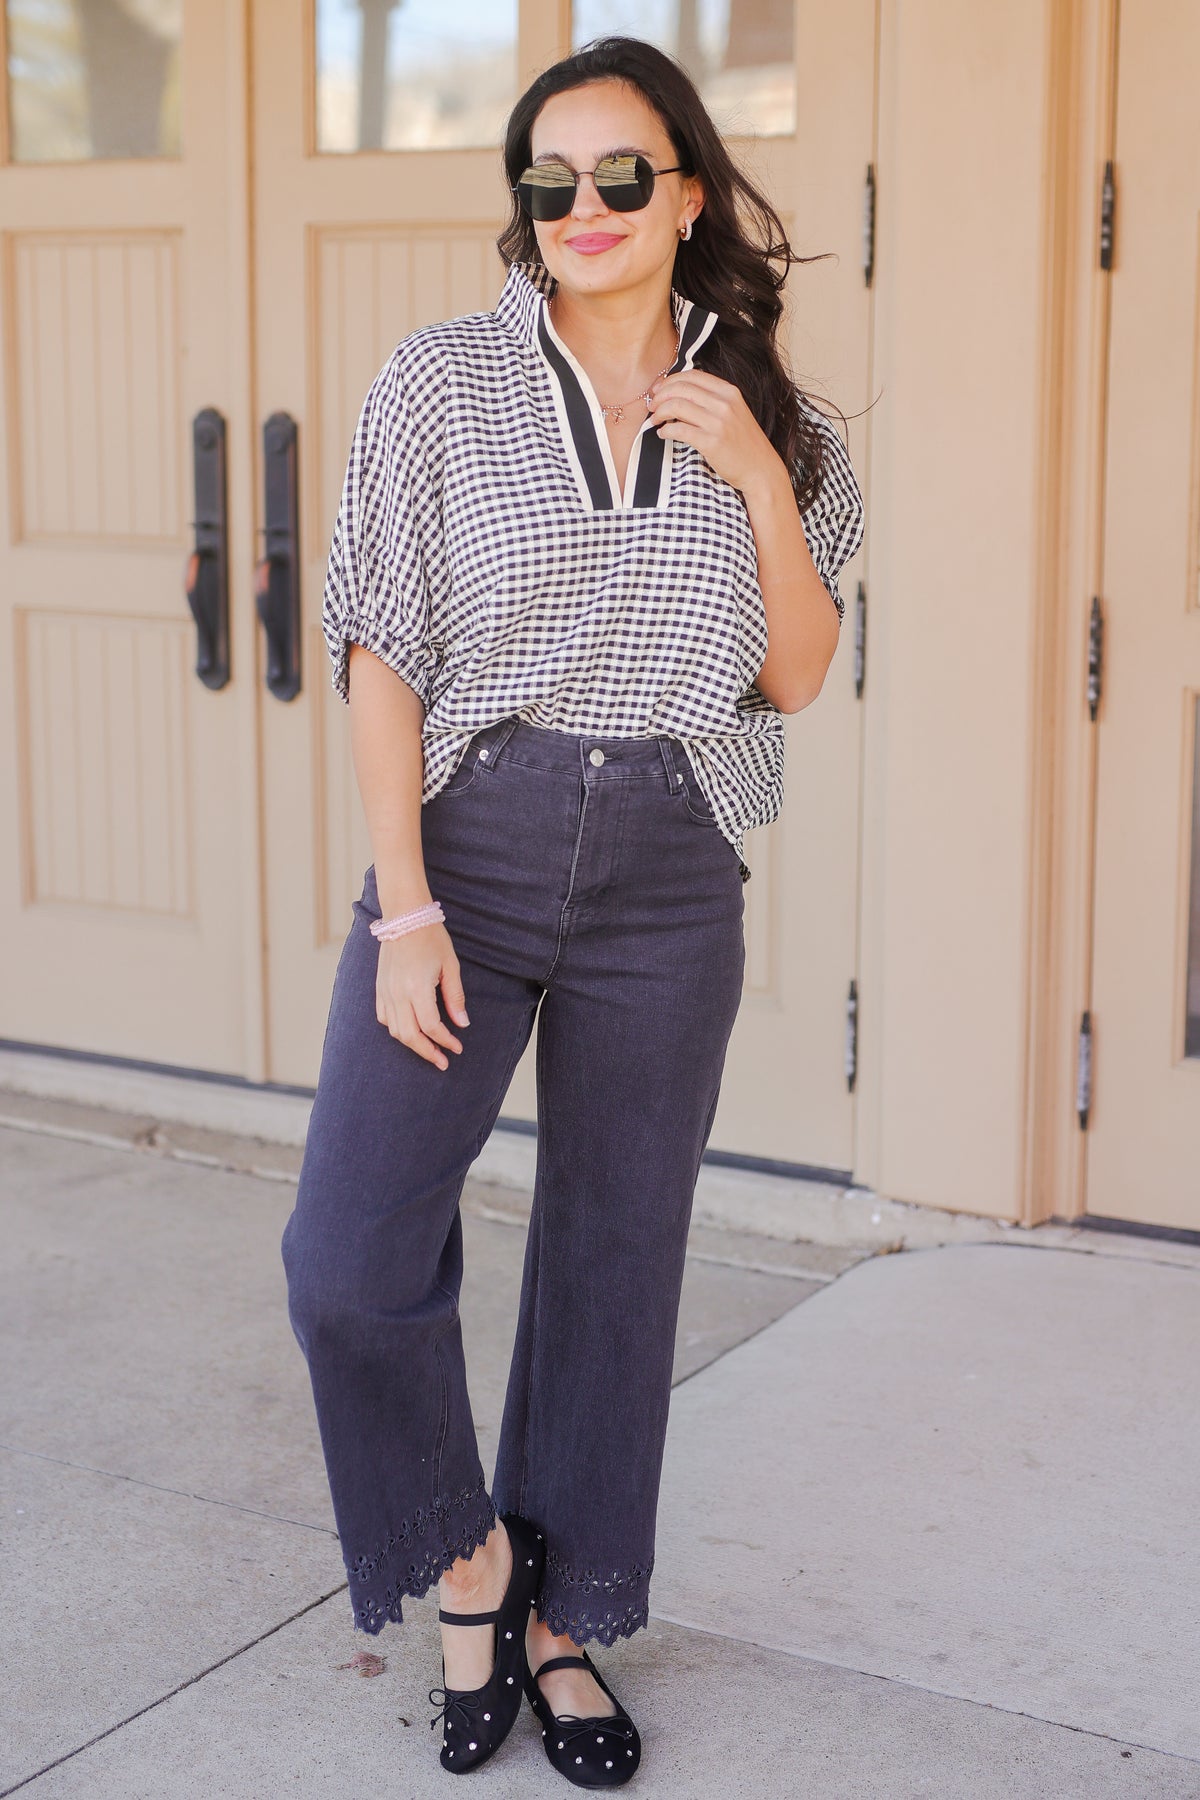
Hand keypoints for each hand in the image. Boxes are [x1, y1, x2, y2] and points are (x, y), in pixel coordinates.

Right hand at [375, 924, 469, 1071]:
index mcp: (417, 988)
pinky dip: (397, 1029)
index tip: (457, 1048)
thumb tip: (462, 1023)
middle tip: (442, 1061)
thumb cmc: (431, 938)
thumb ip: (455, 997)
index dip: (445, 1041)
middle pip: (410, 1035)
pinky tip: (410, 1030)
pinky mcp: (379, 988)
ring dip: (412, 1044)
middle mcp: (398, 993)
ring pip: (395, 1031)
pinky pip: (384, 1018)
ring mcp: (385, 991)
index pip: (431, 1026)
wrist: (404, 916)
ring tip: (428, 1049)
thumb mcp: (450, 966)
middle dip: (427, 1052)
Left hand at [647, 369, 782, 494]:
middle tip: (652, 406)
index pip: (692, 376)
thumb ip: (712, 400)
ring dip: (660, 412)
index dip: (670, 381)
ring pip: (677, 407)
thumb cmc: (743, 443)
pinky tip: (663, 434)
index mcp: (729, 392)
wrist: (760, 469)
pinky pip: (679, 430)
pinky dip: (666, 431)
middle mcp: (724, 403)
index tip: (658, 390)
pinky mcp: (711, 442)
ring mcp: (718, 423)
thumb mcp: (734, 412)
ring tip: (655, 420)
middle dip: (660, 396)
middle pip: (681, 389)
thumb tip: (679, 393)